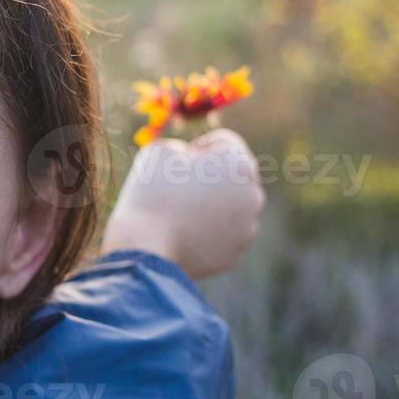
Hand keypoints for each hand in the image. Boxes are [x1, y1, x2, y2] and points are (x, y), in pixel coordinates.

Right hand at [102, 129, 264, 278]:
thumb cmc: (153, 194)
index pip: (223, 143)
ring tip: (177, 216)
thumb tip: (188, 160)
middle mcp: (253, 195)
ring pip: (229, 208)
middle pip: (231, 176)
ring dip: (210, 206)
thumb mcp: (160, 151)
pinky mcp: (234, 255)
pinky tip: (182, 236)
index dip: (196, 148)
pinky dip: (206, 233)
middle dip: (209, 178)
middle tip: (176, 189)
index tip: (175, 164)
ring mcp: (246, 228)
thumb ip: (182, 146)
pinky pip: (221, 236)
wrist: (146, 250)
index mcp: (239, 163)